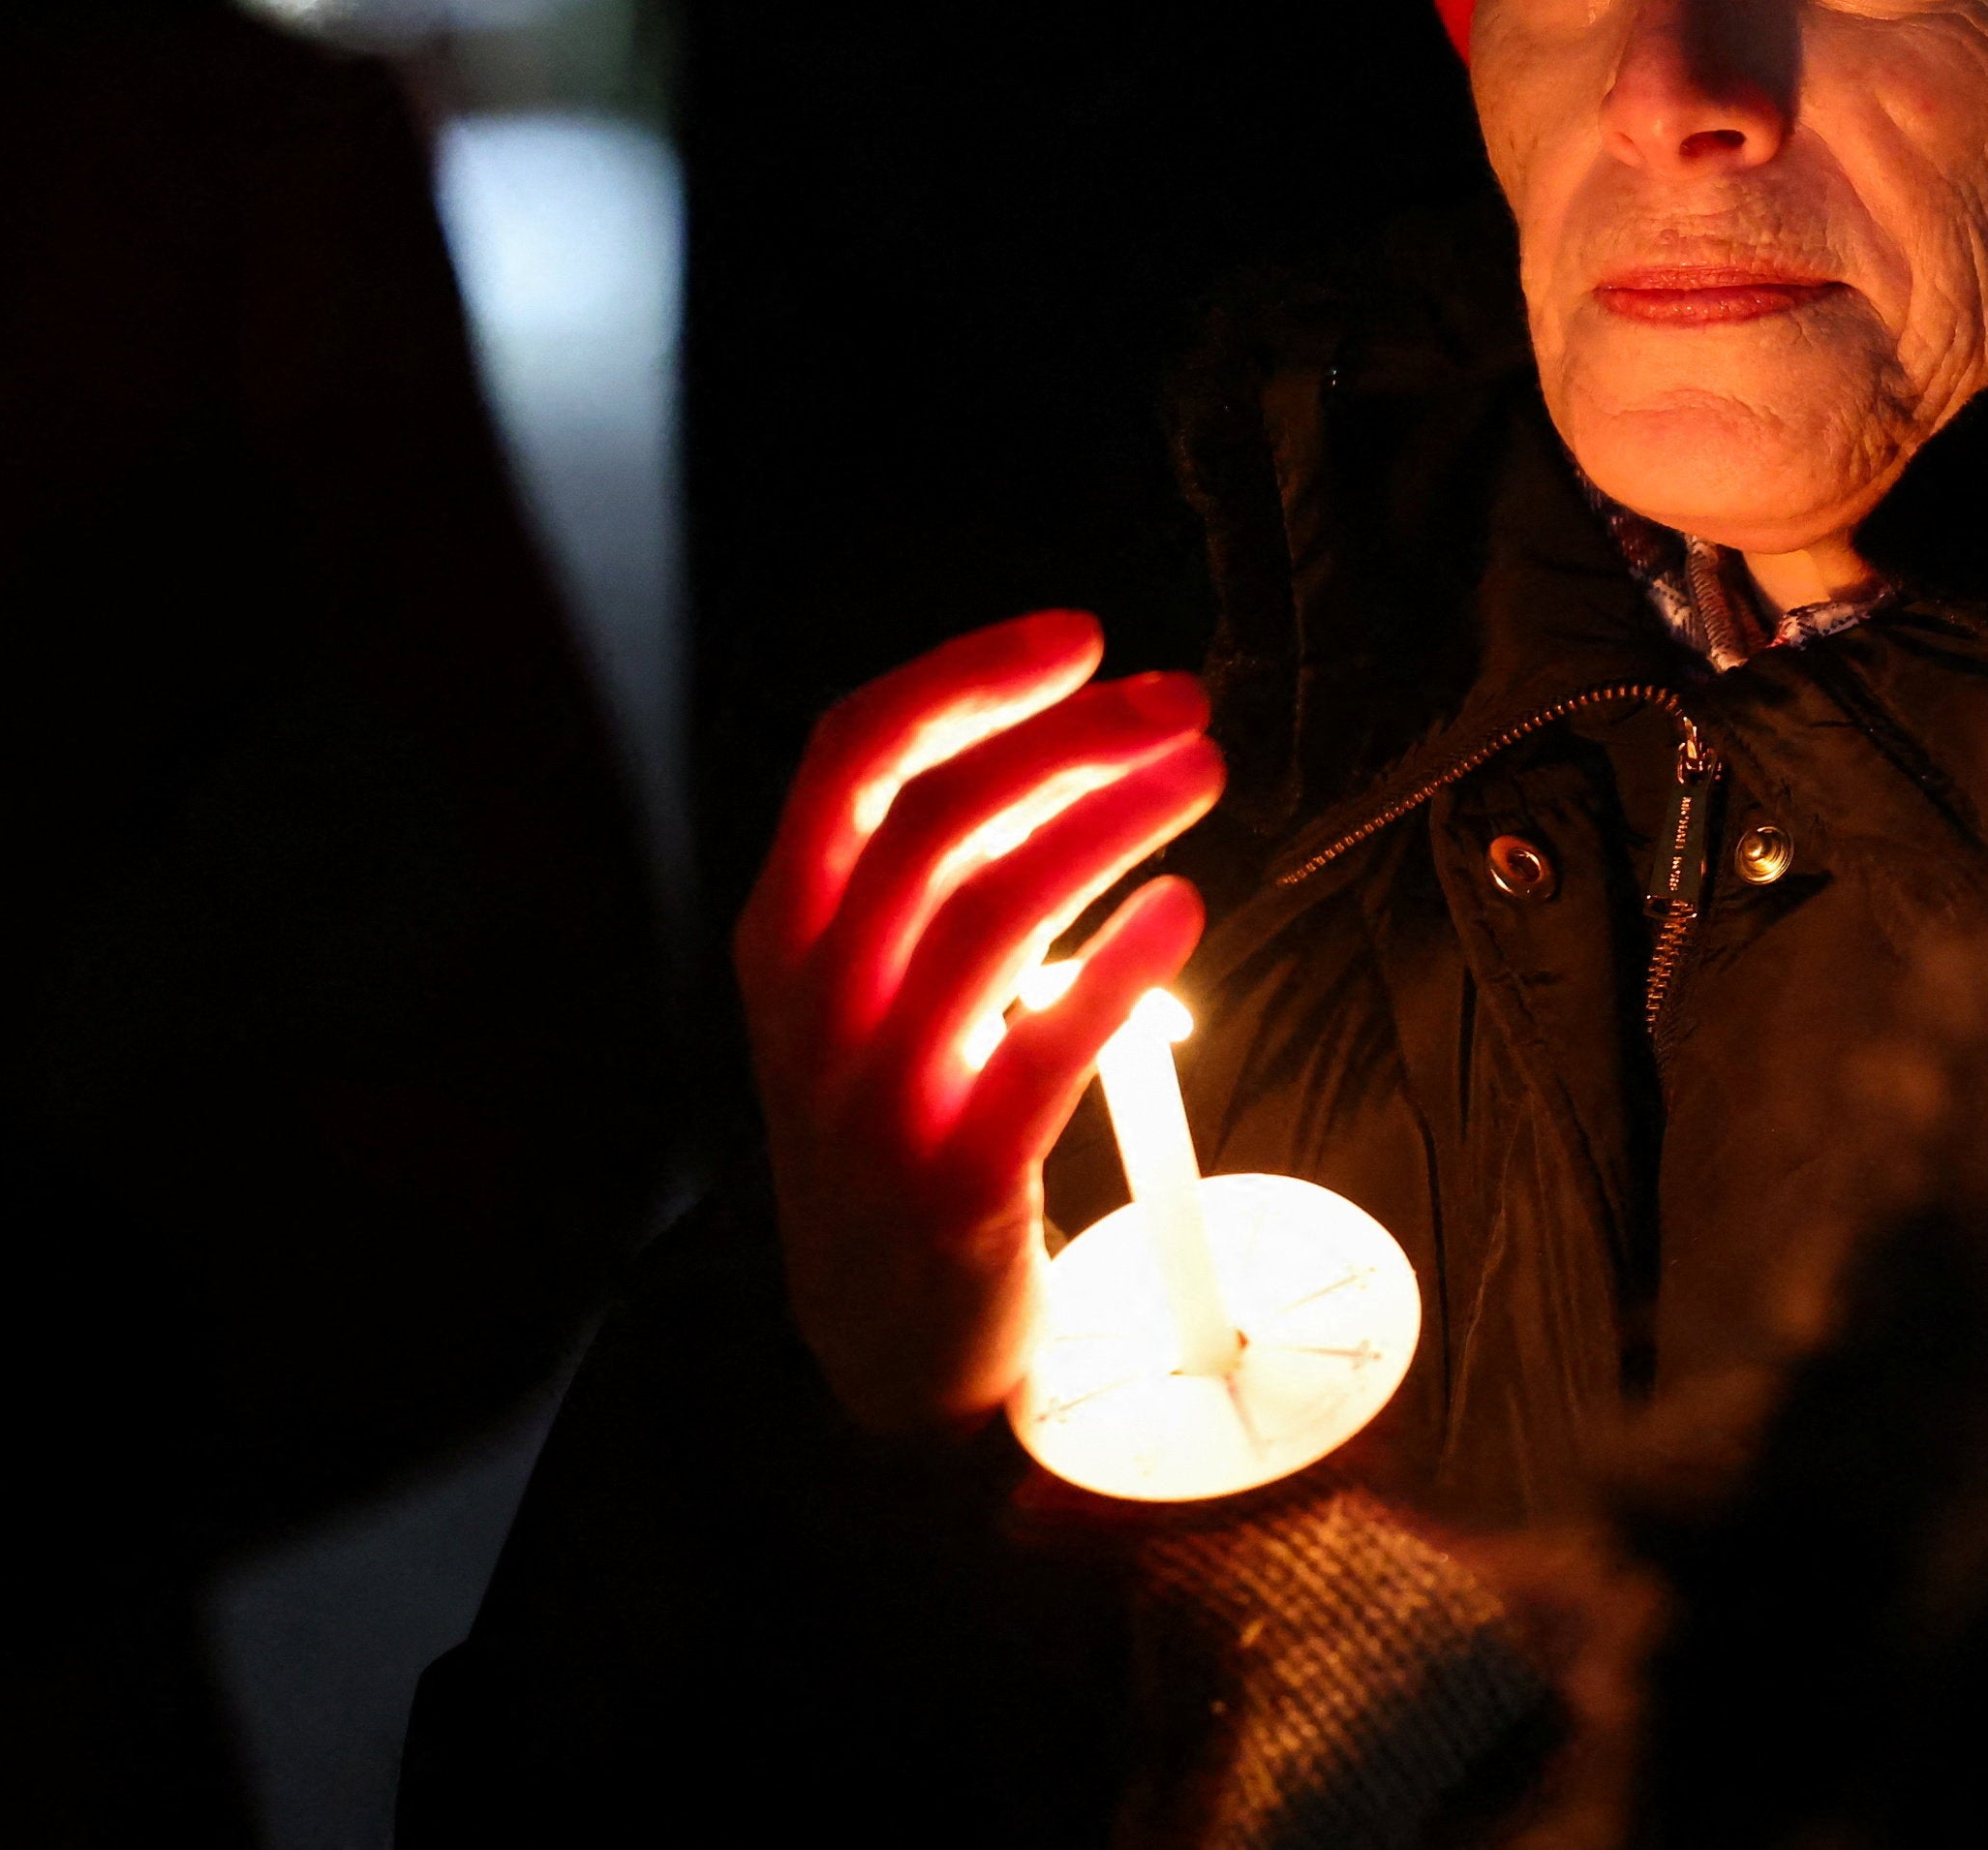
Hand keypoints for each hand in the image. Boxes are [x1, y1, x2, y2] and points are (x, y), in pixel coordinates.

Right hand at [737, 610, 1217, 1434]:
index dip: (967, 674)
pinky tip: (1183, 909)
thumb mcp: (868, 996)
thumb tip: (1074, 745)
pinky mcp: (955, 1184)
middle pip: (936, 817)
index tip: (1080, 637)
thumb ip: (935, 879)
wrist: (881, 1351)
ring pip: (992, 913)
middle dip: (1070, 736)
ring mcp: (876, 1099)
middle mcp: (811, 1007)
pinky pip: (1045, 1052)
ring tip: (1204, 776)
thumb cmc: (900, 1132)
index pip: (851, 755)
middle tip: (1182, 703)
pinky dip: (1121, 967)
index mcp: (783, 937)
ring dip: (1110, 822)